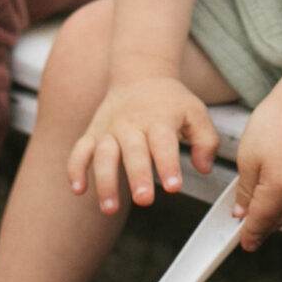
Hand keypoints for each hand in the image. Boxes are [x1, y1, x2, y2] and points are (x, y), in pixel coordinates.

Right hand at [68, 77, 218, 214]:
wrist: (140, 74)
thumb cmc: (170, 101)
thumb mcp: (196, 112)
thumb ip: (206, 140)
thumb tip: (204, 168)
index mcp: (159, 120)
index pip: (164, 144)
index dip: (168, 165)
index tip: (173, 187)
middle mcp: (131, 125)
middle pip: (133, 151)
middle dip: (137, 176)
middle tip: (144, 199)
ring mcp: (109, 130)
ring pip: (103, 155)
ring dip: (105, 181)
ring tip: (109, 208)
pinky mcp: (93, 134)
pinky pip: (79, 151)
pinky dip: (75, 169)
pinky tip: (78, 189)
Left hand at [231, 87, 281, 249]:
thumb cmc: (279, 120)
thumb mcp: (249, 155)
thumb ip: (245, 189)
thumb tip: (242, 211)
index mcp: (279, 191)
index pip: (260, 222)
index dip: (250, 235)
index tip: (244, 244)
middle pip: (278, 220)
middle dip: (263, 227)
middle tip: (250, 234)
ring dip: (276, 214)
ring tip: (261, 213)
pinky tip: (281, 192)